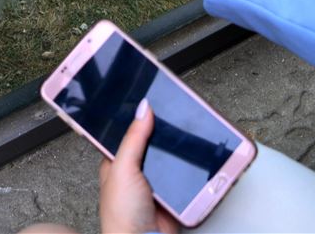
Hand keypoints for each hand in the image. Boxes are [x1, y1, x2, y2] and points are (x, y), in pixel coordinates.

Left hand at [99, 99, 179, 233]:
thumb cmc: (121, 216)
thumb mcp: (123, 169)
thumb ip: (133, 139)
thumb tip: (142, 109)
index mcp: (117, 163)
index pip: (128, 132)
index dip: (139, 116)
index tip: (152, 98)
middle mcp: (137, 172)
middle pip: (154, 142)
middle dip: (165, 132)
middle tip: (177, 113)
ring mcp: (156, 183)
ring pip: (171, 157)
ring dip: (180, 151)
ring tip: (190, 133)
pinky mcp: (174, 193)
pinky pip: (185, 174)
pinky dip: (192, 168)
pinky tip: (196, 158)